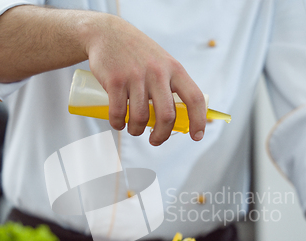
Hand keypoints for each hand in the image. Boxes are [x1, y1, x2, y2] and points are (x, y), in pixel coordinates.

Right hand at [85, 13, 205, 144]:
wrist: (108, 34)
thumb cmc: (138, 53)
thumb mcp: (162, 63)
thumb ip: (171, 86)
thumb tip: (178, 118)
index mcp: (175, 69)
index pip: (194, 98)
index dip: (198, 121)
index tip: (196, 136)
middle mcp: (158, 73)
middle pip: (167, 116)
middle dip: (161, 135)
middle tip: (155, 140)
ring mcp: (136, 77)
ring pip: (141, 118)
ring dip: (136, 130)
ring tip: (134, 129)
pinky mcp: (115, 81)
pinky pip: (118, 112)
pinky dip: (118, 123)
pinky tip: (119, 123)